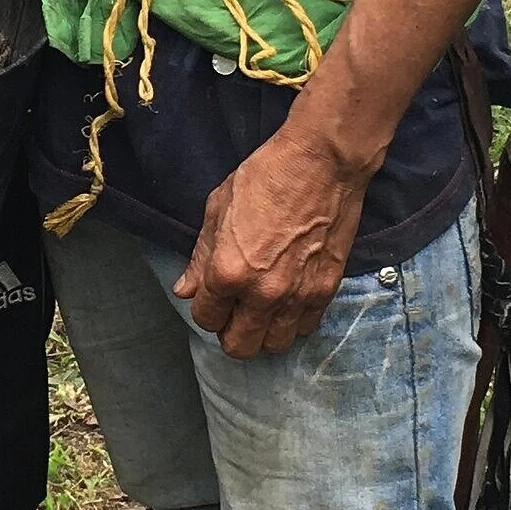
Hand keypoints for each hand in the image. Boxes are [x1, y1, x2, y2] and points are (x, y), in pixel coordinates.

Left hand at [173, 123, 377, 358]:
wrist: (321, 163)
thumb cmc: (264, 177)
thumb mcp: (218, 207)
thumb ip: (200, 256)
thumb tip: (185, 290)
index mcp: (228, 271)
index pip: (205, 319)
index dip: (204, 308)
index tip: (211, 296)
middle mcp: (262, 294)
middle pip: (239, 346)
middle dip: (230, 331)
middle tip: (233, 309)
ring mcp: (296, 296)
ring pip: (274, 346)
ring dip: (263, 331)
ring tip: (261, 308)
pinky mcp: (325, 292)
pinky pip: (304, 330)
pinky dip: (292, 322)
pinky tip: (287, 300)